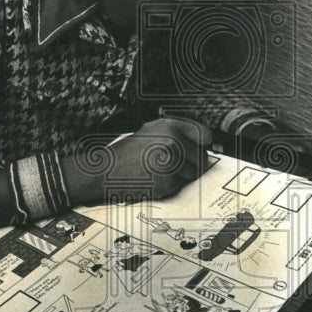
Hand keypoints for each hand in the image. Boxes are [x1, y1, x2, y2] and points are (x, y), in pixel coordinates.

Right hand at [63, 117, 211, 205]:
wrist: (106, 171)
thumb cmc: (128, 152)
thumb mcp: (151, 131)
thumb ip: (177, 132)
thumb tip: (204, 140)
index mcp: (169, 126)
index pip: (205, 135)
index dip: (202, 144)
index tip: (199, 148)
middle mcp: (172, 141)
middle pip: (202, 156)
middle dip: (191, 162)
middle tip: (172, 163)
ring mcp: (171, 162)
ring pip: (194, 172)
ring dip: (182, 174)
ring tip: (161, 170)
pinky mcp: (167, 181)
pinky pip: (181, 185)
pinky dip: (172, 184)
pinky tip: (156, 178)